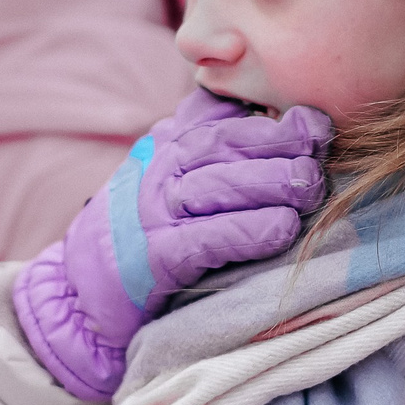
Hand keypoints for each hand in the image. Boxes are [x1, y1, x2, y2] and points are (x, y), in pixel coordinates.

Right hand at [14, 92, 327, 399]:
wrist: (82, 293)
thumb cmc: (142, 230)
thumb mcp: (169, 173)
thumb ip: (208, 140)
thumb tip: (267, 112)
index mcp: (168, 145)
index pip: (219, 113)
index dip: (271, 114)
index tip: (314, 119)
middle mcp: (160, 171)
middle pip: (225, 144)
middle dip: (279, 142)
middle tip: (322, 148)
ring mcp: (155, 214)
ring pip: (218, 186)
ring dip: (270, 183)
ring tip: (311, 187)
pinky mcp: (155, 259)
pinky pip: (207, 239)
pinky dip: (246, 232)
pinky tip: (281, 230)